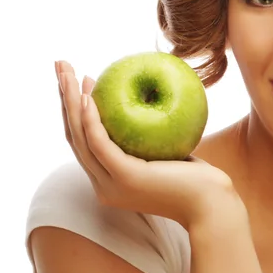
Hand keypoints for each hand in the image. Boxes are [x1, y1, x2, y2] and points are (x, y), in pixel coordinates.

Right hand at [55, 61, 244, 229]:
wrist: (212, 206)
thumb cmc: (196, 180)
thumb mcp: (167, 154)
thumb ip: (150, 138)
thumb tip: (151, 101)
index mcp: (109, 180)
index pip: (83, 141)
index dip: (76, 109)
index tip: (77, 81)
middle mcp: (103, 185)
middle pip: (74, 135)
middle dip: (64, 98)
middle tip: (60, 66)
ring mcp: (112, 184)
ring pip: (80, 137)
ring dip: (70, 101)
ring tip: (67, 72)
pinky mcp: (125, 177)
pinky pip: (100, 144)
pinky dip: (91, 120)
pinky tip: (88, 97)